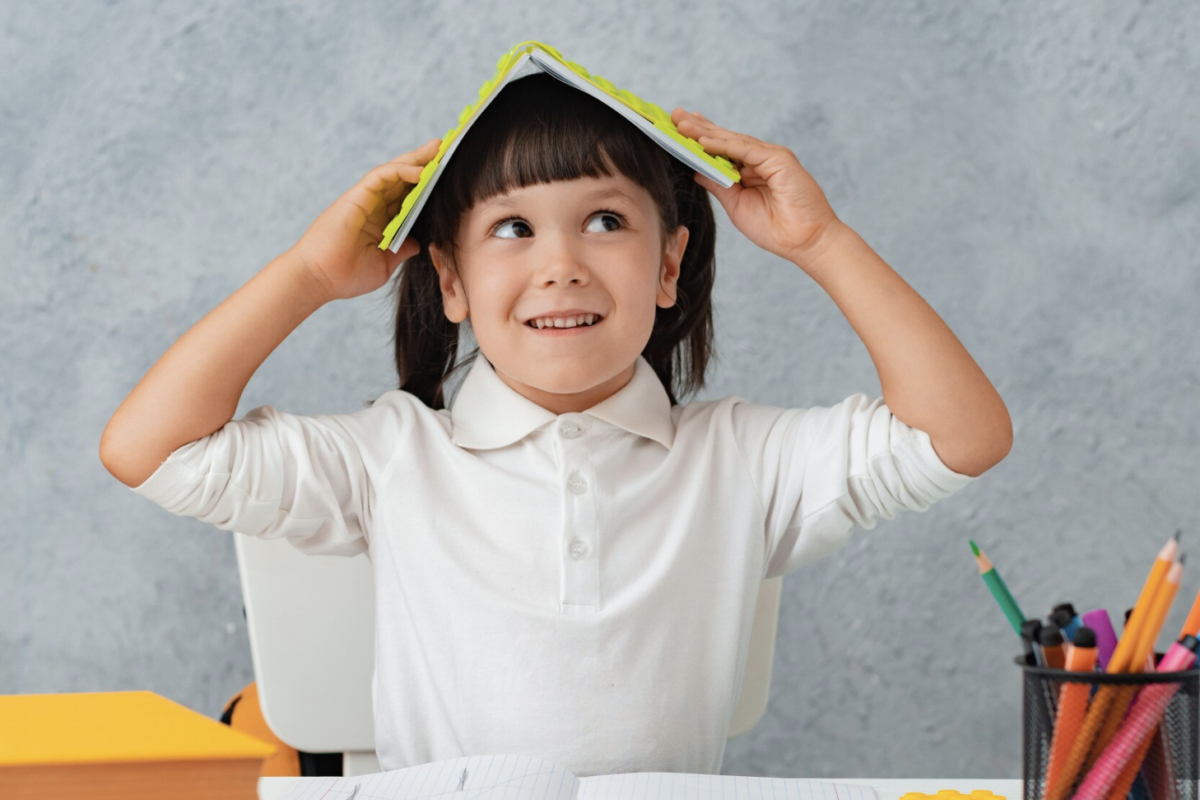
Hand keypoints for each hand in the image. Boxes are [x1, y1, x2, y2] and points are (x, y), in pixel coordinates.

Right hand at [289, 137, 440, 301]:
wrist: (318, 280)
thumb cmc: (345, 276)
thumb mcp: (385, 263)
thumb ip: (401, 250)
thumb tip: (418, 243)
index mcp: (380, 221)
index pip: (407, 197)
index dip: (425, 186)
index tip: (447, 177)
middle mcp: (373, 206)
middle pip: (402, 179)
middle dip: (424, 163)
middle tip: (445, 149)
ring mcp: (364, 199)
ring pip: (394, 171)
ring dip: (416, 159)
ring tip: (438, 149)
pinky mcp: (357, 196)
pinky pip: (381, 176)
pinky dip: (401, 170)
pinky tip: (421, 170)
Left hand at [672, 108, 841, 268]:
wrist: (805, 242)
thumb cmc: (776, 229)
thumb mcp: (737, 205)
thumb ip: (719, 185)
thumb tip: (696, 170)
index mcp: (751, 170)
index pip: (722, 149)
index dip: (700, 138)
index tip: (676, 129)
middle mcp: (761, 159)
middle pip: (724, 139)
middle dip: (698, 127)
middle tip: (674, 115)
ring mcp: (771, 157)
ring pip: (732, 140)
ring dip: (705, 132)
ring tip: (681, 124)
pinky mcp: (779, 159)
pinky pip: (745, 149)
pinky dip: (723, 145)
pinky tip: (703, 141)